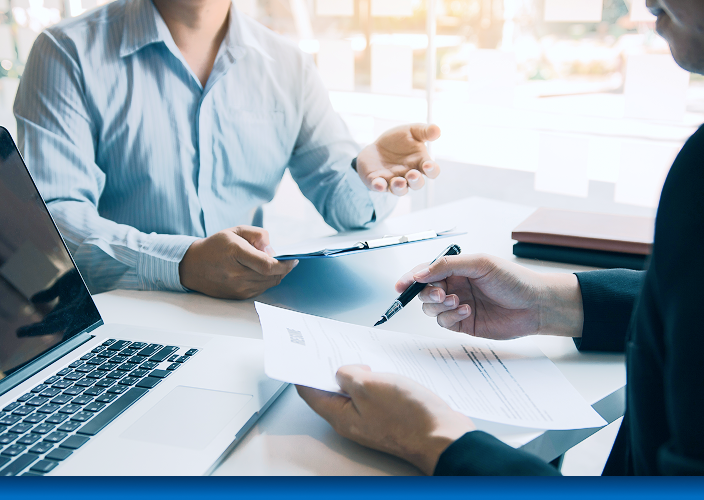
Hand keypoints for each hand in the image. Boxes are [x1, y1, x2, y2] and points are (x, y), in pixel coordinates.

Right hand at [179, 225, 297, 298]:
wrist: (193, 266)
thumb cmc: (216, 246)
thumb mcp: (236, 231)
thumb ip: (258, 235)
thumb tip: (273, 249)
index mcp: (236, 253)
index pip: (268, 265)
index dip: (286, 264)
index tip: (294, 259)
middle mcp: (236, 274)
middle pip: (272, 276)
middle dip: (284, 268)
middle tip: (288, 260)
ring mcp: (237, 288)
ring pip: (269, 283)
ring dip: (277, 275)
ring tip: (275, 264)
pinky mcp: (238, 296)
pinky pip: (261, 289)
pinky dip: (267, 281)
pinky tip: (263, 272)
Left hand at [297, 365, 474, 474]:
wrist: (443, 436)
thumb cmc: (408, 417)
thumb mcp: (369, 386)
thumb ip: (348, 375)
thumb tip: (343, 371)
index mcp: (340, 416)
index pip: (310, 392)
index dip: (304, 370)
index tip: (302, 354)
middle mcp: (353, 422)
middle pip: (331, 393)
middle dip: (330, 370)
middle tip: (331, 349)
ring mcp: (371, 421)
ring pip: (354, 394)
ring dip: (355, 375)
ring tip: (359, 358)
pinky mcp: (389, 418)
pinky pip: (373, 398)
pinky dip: (373, 382)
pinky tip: (381, 371)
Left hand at [356, 123, 440, 195]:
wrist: (376, 147)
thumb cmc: (398, 141)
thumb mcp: (412, 131)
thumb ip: (425, 131)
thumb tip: (437, 129)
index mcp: (420, 163)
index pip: (432, 171)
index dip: (432, 170)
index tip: (428, 165)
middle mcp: (408, 175)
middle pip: (416, 184)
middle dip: (415, 181)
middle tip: (412, 174)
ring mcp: (393, 181)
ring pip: (400, 190)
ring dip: (400, 188)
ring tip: (398, 182)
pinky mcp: (378, 182)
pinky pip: (380, 187)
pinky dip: (379, 186)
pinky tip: (379, 184)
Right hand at [395, 254, 583, 338]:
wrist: (537, 305)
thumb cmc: (514, 279)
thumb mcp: (480, 263)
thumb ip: (447, 265)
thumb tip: (421, 272)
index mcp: (456, 269)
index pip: (426, 272)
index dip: (411, 278)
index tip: (401, 285)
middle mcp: (455, 287)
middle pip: (425, 292)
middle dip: (427, 294)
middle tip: (440, 295)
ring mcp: (458, 306)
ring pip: (431, 310)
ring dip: (439, 307)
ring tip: (457, 302)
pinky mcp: (465, 324)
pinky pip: (445, 323)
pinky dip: (451, 317)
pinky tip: (467, 311)